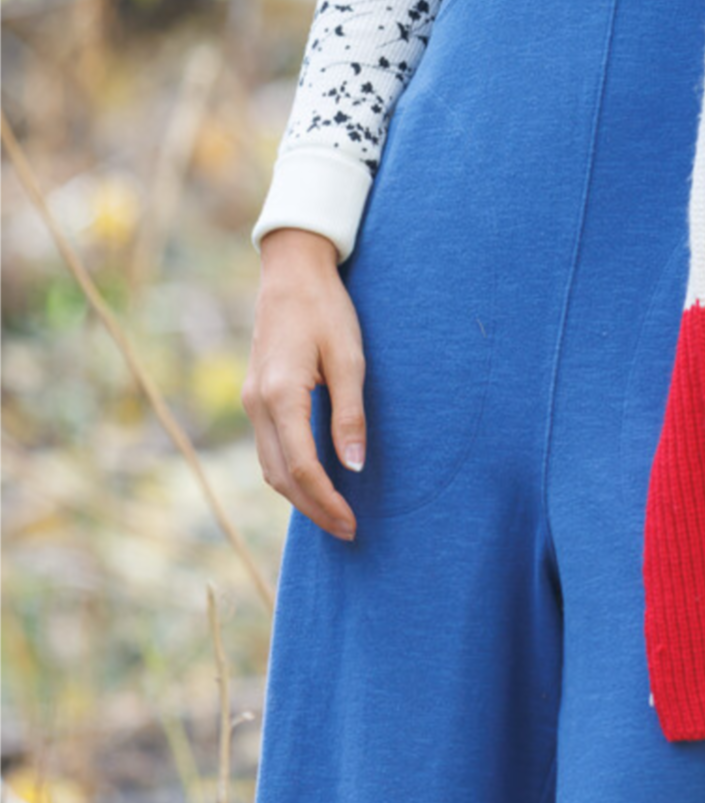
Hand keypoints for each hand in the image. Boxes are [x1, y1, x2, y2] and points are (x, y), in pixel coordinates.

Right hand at [242, 228, 366, 541]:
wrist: (291, 272)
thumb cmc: (327, 309)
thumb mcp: (350, 357)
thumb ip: (350, 414)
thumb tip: (354, 467)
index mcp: (281, 394)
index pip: (301, 467)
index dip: (326, 500)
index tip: (351, 523)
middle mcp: (257, 404)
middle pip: (280, 476)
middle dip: (313, 508)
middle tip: (347, 530)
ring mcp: (251, 401)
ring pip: (269, 466)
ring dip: (299, 495)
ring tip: (334, 514)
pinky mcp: (255, 396)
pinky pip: (269, 448)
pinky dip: (289, 472)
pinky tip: (314, 480)